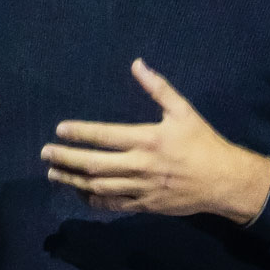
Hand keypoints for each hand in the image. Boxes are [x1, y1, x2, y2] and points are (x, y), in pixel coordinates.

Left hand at [41, 59, 269, 222]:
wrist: (224, 181)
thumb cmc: (203, 143)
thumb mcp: (184, 111)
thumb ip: (158, 88)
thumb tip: (138, 64)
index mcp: (148, 139)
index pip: (105, 136)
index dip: (80, 133)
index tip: (60, 129)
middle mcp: (140, 165)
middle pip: (94, 164)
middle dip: (66, 159)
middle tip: (45, 153)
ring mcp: (140, 188)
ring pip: (98, 187)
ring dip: (72, 181)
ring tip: (53, 174)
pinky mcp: (144, 205)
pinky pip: (112, 205)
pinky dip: (92, 199)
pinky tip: (79, 191)